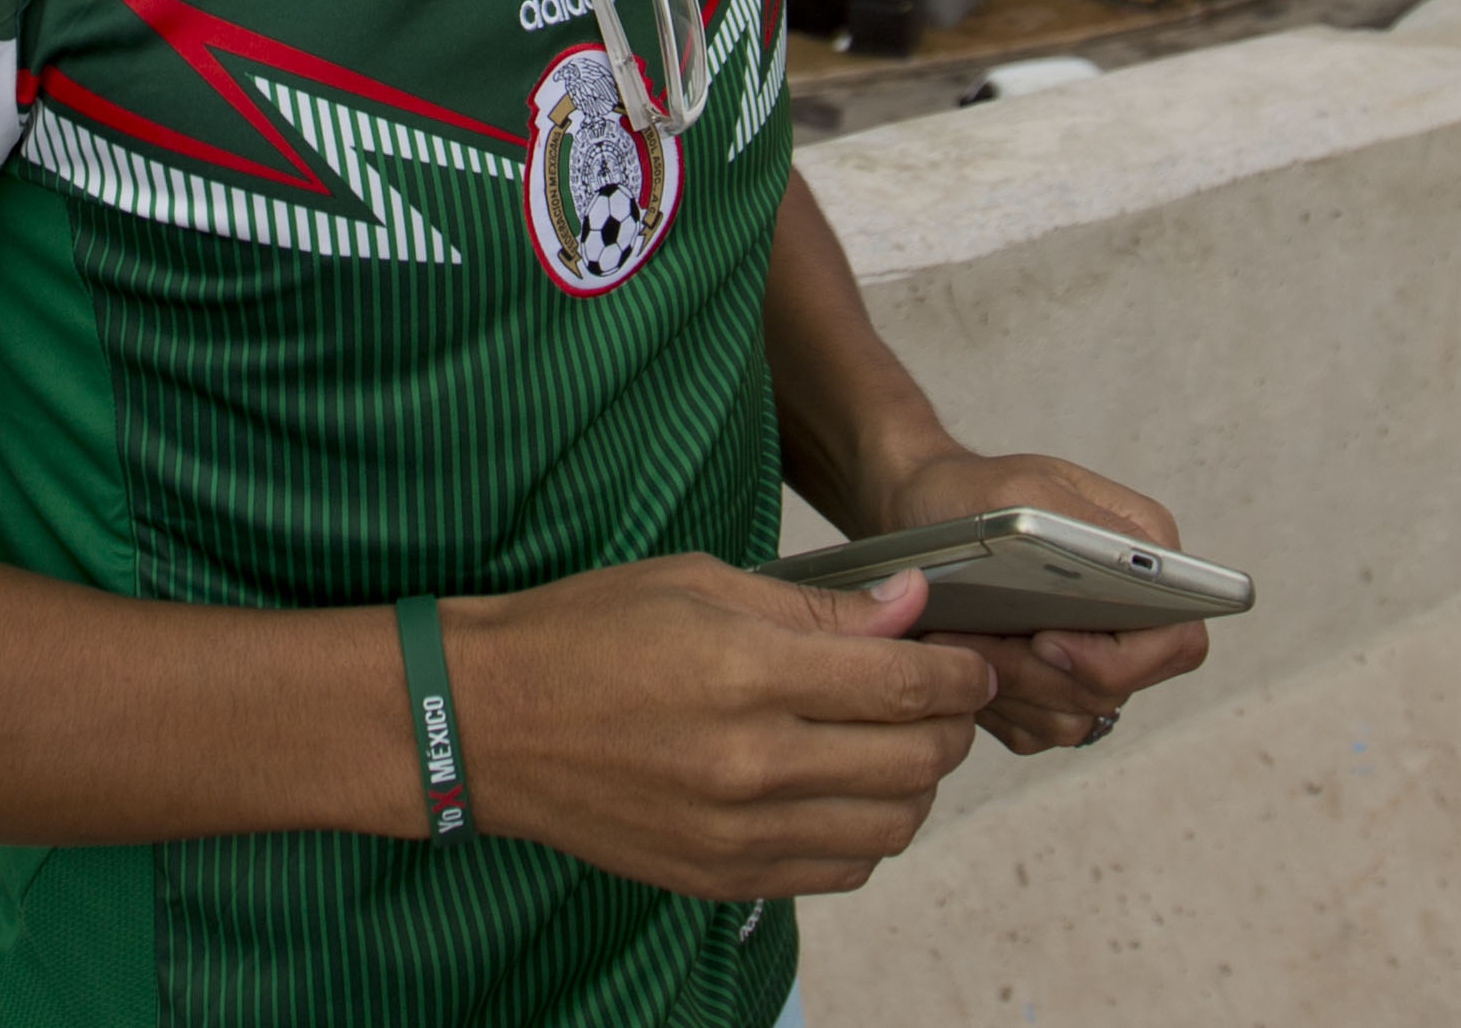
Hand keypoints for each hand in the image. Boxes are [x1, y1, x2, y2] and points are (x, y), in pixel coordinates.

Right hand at [448, 556, 994, 898]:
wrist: (488, 720)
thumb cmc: (584, 634)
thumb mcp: (697, 584)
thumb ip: (815, 607)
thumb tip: (909, 610)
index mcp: (746, 671)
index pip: (904, 684)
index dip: (958, 671)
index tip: (971, 661)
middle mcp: (751, 762)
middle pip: (914, 759)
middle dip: (949, 723)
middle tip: (940, 696)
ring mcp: (739, 832)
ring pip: (892, 825)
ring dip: (915, 783)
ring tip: (895, 745)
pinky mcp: (723, 876)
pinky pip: (841, 869)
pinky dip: (867, 832)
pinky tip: (846, 791)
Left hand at [872, 449, 1214, 755]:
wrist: (916, 512)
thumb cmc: (968, 491)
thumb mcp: (1023, 488)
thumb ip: (1086, 526)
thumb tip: (1138, 571)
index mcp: (1146, 561)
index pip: (1175, 641)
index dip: (1117, 659)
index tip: (1044, 639)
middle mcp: (1132, 618)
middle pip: (1115, 688)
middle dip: (1036, 673)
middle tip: (968, 638)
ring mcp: (1093, 659)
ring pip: (1074, 717)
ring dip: (1007, 688)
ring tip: (951, 642)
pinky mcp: (1053, 692)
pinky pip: (1037, 730)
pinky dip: (994, 706)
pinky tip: (958, 666)